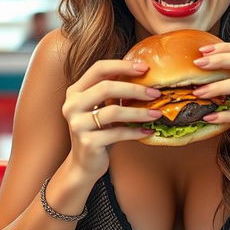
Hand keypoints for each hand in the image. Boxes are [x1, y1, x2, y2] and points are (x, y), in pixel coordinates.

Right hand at [62, 59, 162, 179]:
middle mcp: (72, 106)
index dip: (122, 65)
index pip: (98, 69)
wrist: (84, 164)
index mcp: (75, 92)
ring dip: (139, 112)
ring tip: (157, 113)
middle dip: (135, 88)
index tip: (145, 68)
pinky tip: (148, 131)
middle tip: (156, 92)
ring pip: (113, 111)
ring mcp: (78, 125)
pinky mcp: (88, 142)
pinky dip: (136, 132)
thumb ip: (113, 91)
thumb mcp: (101, 108)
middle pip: (106, 88)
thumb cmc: (98, 131)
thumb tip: (144, 74)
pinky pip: (117, 133)